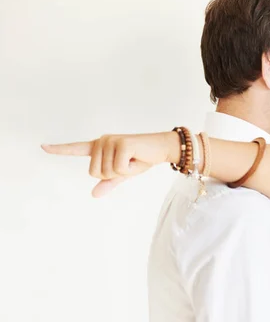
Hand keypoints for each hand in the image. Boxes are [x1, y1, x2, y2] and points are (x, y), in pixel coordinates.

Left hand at [42, 132, 178, 196]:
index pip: (76, 149)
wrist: (161, 148)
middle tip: (128, 164)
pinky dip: (129, 169)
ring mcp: (110, 141)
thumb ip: (108, 182)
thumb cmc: (142, 159)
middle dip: (113, 174)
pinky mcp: (121, 144)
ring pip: (106, 172)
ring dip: (123, 172)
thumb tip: (94, 194)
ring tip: (133, 160)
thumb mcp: (123, 174)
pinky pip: (118, 168)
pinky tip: (137, 158)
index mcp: (100, 147)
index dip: (60, 149)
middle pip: (95, 172)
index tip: (43, 146)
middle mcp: (102, 141)